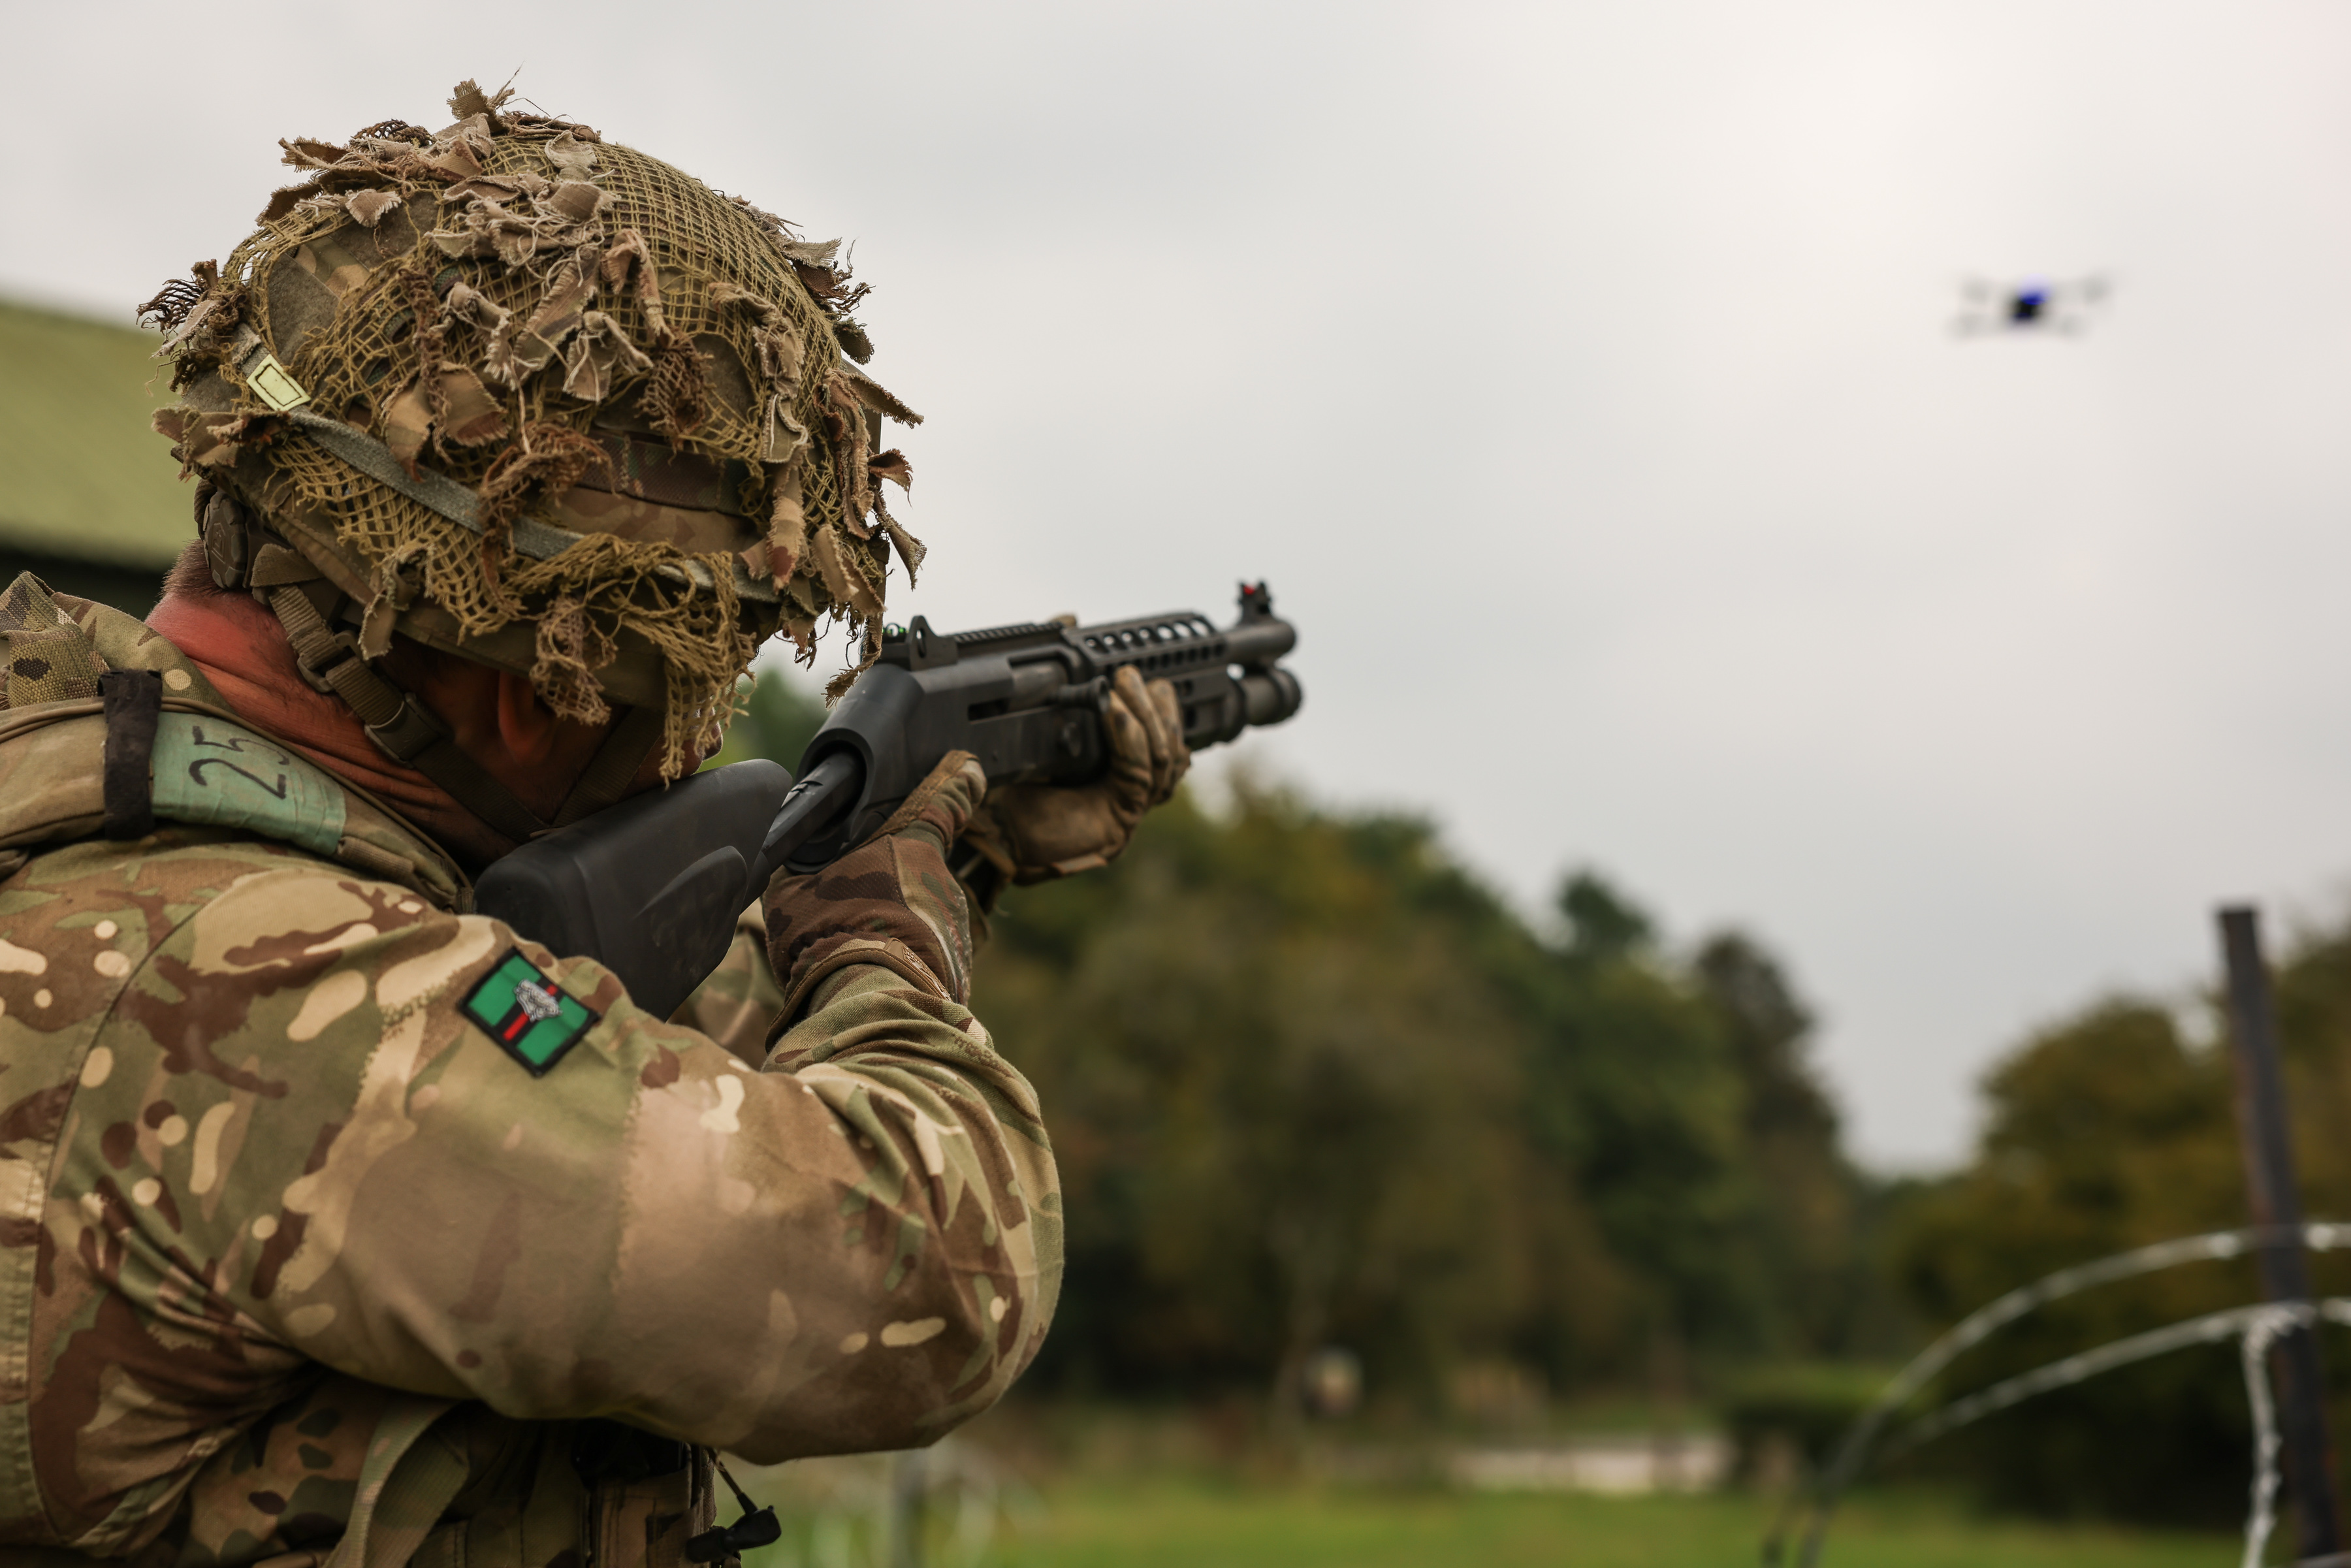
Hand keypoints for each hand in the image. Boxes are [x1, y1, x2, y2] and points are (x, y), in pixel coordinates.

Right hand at [763, 750, 987, 1018]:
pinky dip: (904, 958)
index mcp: (911, 845)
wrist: (862, 1001)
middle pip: (917, 870)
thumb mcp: (792, 888)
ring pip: (922, 914)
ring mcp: (955, 925)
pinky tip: (871, 973)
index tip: (970, 770)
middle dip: (890, 883)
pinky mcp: (958, 966)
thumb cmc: (827, 934)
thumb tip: (785, 849)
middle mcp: (943, 880)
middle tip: (848, 906)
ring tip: (854, 948)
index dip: (956, 784)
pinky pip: (927, 952)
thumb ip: (799, 862)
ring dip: (895, 924)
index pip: (942, 802)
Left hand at [959, 665, 1188, 886]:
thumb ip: (1058, 676)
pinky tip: (1115, 711)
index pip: (1163, 739)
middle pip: (1172, 747)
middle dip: (1160, 704)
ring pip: (1164, 758)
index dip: (1166, 707)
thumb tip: (1068, 618)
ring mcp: (1127, 809)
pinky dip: (1130, 738)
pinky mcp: (1119, 817)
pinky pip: (1139, 773)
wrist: (986, 829)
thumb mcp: (1037, 720)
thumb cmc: (1006, 781)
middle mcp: (1128, 793)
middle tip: (1133, 673)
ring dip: (1147, 714)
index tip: (1152, 672)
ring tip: (1126, 682)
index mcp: (1115, 774)